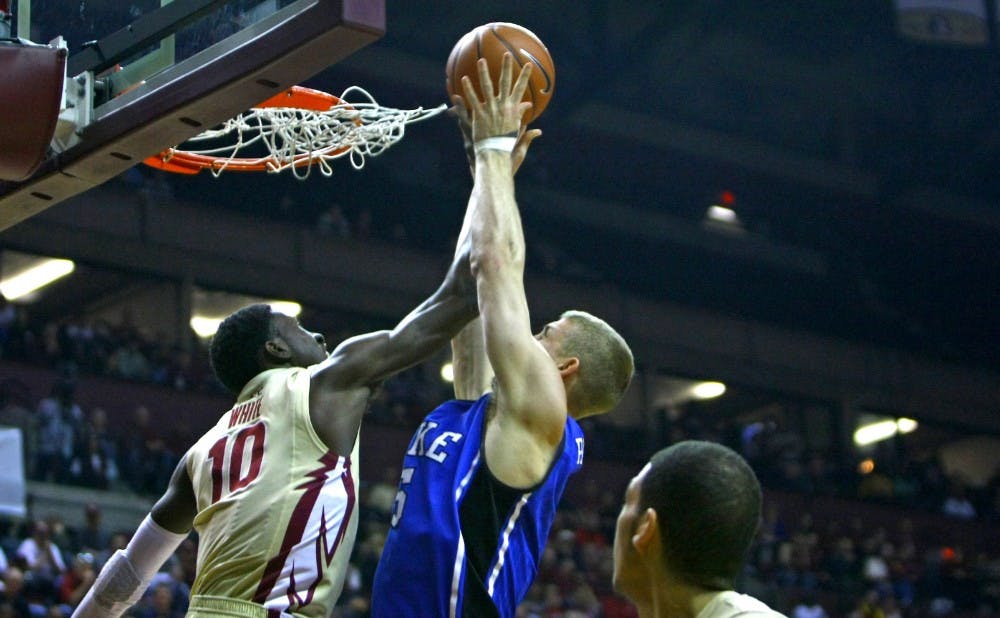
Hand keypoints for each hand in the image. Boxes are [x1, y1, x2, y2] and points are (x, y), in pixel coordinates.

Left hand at [450, 60, 540, 175]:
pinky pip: (473, 100)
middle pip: (505, 83)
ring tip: (481, 61)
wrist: (495, 157)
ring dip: (484, 73)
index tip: (527, 65)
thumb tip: (538, 131)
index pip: (521, 90)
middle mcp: (503, 107)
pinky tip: (464, 79)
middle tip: (507, 54)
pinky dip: (468, 90)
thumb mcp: (519, 140)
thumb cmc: (507, 150)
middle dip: (506, 67)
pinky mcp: (479, 116)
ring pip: (487, 88)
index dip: (524, 76)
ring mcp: (490, 110)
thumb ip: (528, 134)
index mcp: (513, 111)